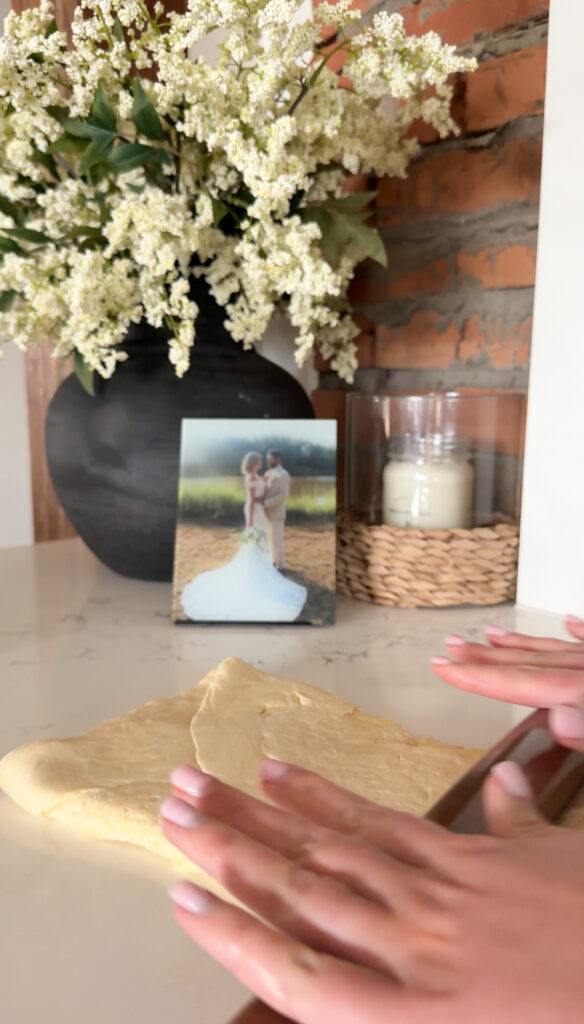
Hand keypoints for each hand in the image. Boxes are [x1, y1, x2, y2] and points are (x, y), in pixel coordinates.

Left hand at [161, 760, 583, 1023]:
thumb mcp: (565, 858)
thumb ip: (520, 822)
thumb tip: (505, 780)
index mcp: (454, 861)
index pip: (363, 821)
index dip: (310, 794)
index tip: (266, 770)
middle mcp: (416, 893)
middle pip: (313, 847)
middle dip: (245, 814)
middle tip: (188, 782)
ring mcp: (405, 943)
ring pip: (299, 888)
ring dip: (232, 850)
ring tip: (179, 817)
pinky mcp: (406, 1007)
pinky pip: (307, 971)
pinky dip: (245, 940)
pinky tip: (195, 908)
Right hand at [431, 614, 583, 751]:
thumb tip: (560, 721)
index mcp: (583, 689)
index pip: (523, 683)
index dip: (480, 677)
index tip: (443, 667)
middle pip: (531, 662)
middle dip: (486, 657)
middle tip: (452, 645)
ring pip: (556, 650)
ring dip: (520, 645)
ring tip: (491, 634)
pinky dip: (576, 633)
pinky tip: (568, 623)